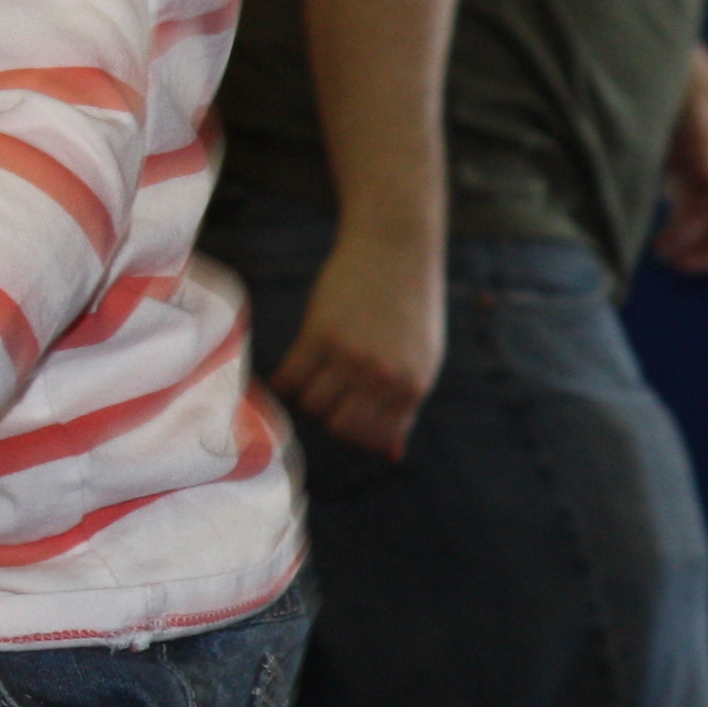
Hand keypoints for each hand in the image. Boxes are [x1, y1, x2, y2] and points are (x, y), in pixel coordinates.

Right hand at [272, 220, 447, 460]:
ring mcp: (350, 356)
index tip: (347, 414)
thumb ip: (406, 409)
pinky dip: (285, 381)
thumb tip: (391, 456)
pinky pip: (291, 377)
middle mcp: (382, 377)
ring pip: (312, 405)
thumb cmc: (411, 309)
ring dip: (308, 397)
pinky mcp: (320, 333)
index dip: (356, 432)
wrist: (396, 250)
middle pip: (339, 427)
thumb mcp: (422, 362)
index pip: (373, 438)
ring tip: (313, 378)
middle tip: (327, 396)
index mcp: (411, 388)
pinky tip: (290, 372)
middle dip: (330, 417)